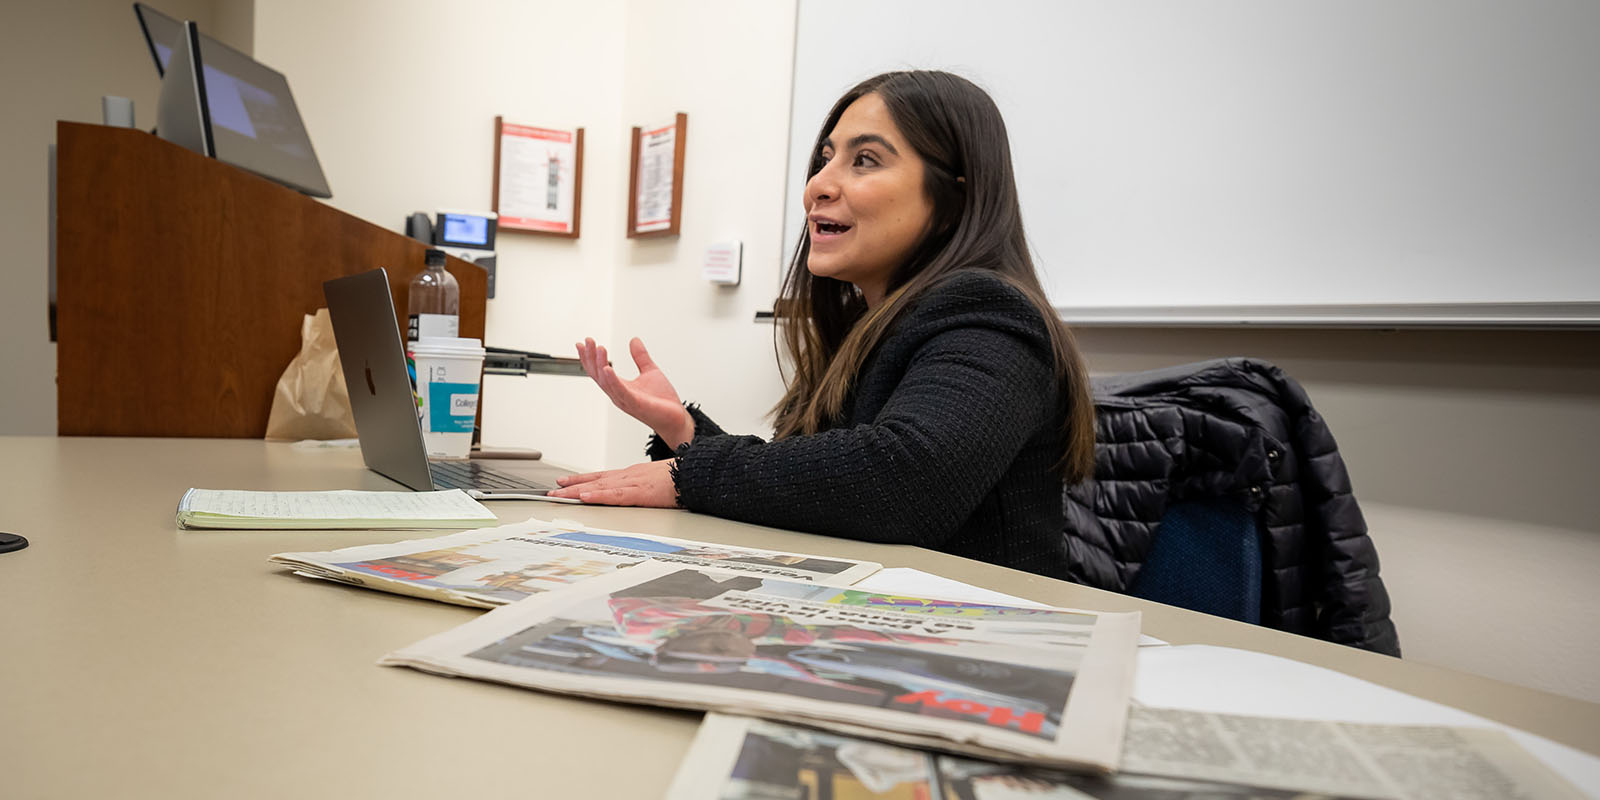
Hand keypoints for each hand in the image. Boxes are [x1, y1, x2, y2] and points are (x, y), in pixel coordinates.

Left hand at [549, 460, 678, 506]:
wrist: (698, 473)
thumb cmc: (683, 477)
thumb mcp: (659, 481)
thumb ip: (646, 487)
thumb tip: (640, 494)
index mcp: (633, 475)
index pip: (602, 477)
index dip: (582, 479)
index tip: (565, 482)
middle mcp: (629, 476)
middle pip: (595, 481)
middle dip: (572, 486)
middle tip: (552, 491)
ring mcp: (633, 483)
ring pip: (600, 487)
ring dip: (578, 491)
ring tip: (559, 494)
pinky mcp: (641, 493)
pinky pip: (616, 495)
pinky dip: (599, 495)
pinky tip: (585, 496)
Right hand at [576, 337, 694, 447]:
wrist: (676, 418)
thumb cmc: (662, 400)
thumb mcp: (650, 371)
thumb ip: (640, 356)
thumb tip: (634, 340)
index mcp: (620, 387)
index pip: (599, 371)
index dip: (590, 357)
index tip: (585, 342)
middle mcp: (618, 394)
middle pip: (598, 375)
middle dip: (591, 357)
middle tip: (588, 341)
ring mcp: (625, 400)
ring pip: (606, 382)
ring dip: (600, 364)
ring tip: (599, 348)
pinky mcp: (636, 404)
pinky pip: (620, 391)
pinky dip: (612, 380)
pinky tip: (607, 369)